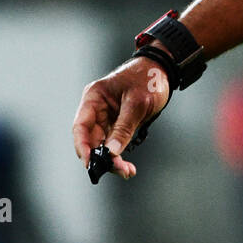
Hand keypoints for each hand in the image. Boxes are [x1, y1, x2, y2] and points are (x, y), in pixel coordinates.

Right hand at [71, 56, 170, 179]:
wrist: (161, 71)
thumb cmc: (147, 79)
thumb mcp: (137, 103)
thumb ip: (123, 128)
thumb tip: (111, 152)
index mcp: (94, 97)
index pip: (81, 126)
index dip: (82, 147)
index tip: (90, 164)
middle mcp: (96, 108)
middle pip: (91, 139)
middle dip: (102, 158)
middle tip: (120, 170)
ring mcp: (105, 117)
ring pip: (101, 145)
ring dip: (112, 160)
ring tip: (127, 171)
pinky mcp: (116, 124)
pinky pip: (112, 143)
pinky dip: (118, 155)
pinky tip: (126, 166)